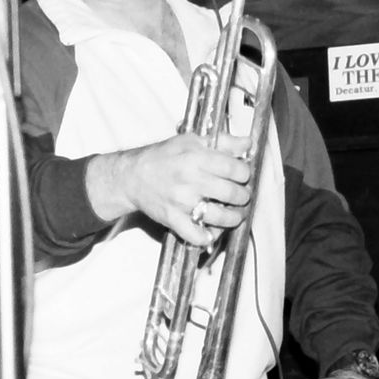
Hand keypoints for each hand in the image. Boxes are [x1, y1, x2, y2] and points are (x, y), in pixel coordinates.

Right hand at [92, 132, 253, 244]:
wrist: (131, 176)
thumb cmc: (161, 157)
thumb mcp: (190, 141)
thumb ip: (222, 142)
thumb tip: (247, 144)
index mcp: (196, 158)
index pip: (237, 169)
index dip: (245, 173)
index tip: (241, 175)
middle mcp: (190, 180)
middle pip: (233, 194)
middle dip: (243, 196)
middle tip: (240, 195)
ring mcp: (181, 202)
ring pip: (221, 217)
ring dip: (234, 218)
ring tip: (234, 214)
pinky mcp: (172, 219)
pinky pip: (197, 236)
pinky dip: (208, 237)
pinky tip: (211, 231)